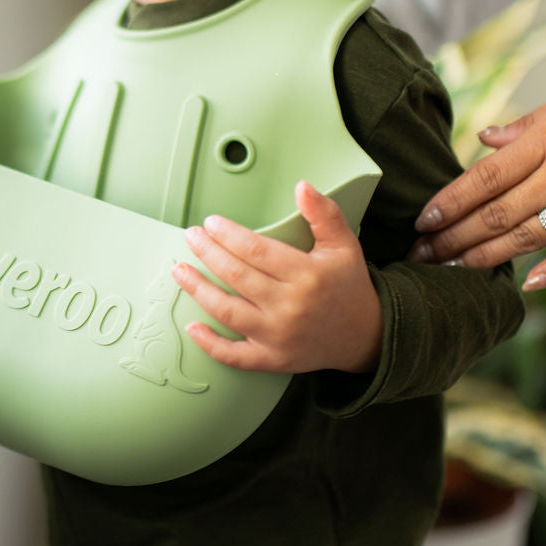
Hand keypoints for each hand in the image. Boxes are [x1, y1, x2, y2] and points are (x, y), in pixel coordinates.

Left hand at [173, 181, 382, 374]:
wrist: (365, 336)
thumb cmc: (348, 286)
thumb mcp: (344, 245)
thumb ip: (323, 214)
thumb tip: (302, 186)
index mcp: (306, 275)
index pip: (256, 250)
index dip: (228, 235)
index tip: (210, 223)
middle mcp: (290, 306)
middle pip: (236, 276)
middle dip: (207, 254)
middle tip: (191, 238)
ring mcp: (279, 336)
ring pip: (228, 312)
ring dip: (199, 290)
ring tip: (180, 271)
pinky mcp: (272, 359)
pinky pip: (235, 356)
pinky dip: (210, 344)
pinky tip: (192, 327)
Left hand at [408, 79, 545, 289]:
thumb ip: (524, 126)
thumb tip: (484, 139)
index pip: (486, 177)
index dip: (450, 202)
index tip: (422, 222)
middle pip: (497, 214)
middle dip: (453, 238)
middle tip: (419, 255)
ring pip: (527, 237)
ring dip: (485, 257)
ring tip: (451, 269)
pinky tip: (526, 284)